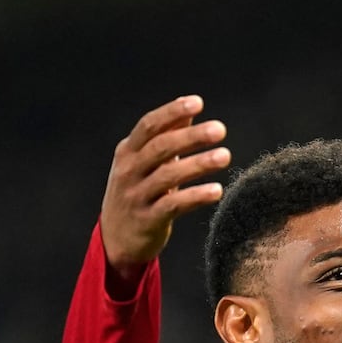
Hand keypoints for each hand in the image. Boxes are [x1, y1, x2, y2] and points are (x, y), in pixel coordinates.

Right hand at [100, 95, 230, 280]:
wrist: (116, 239)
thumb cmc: (138, 192)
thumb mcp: (144, 163)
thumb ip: (165, 136)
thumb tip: (188, 109)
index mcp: (128, 152)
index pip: (149, 125)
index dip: (172, 112)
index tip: (198, 103)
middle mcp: (129, 171)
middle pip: (160, 148)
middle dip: (191, 137)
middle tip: (220, 129)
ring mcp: (136, 196)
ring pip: (168, 176)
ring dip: (198, 164)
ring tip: (225, 156)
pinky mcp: (148, 220)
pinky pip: (173, 206)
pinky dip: (196, 197)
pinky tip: (217, 190)